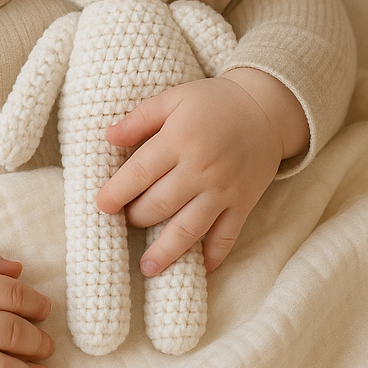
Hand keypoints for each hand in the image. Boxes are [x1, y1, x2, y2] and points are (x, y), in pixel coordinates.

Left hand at [95, 69, 307, 274]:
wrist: (266, 108)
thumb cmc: (213, 101)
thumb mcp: (174, 98)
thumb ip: (140, 118)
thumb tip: (108, 136)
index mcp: (179, 140)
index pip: (140, 173)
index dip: (116, 192)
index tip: (101, 205)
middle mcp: (201, 169)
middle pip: (160, 204)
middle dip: (137, 218)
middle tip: (126, 221)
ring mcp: (224, 190)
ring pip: (189, 228)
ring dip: (166, 251)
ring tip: (148, 268)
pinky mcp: (243, 203)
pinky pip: (227, 236)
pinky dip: (214, 255)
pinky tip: (199, 269)